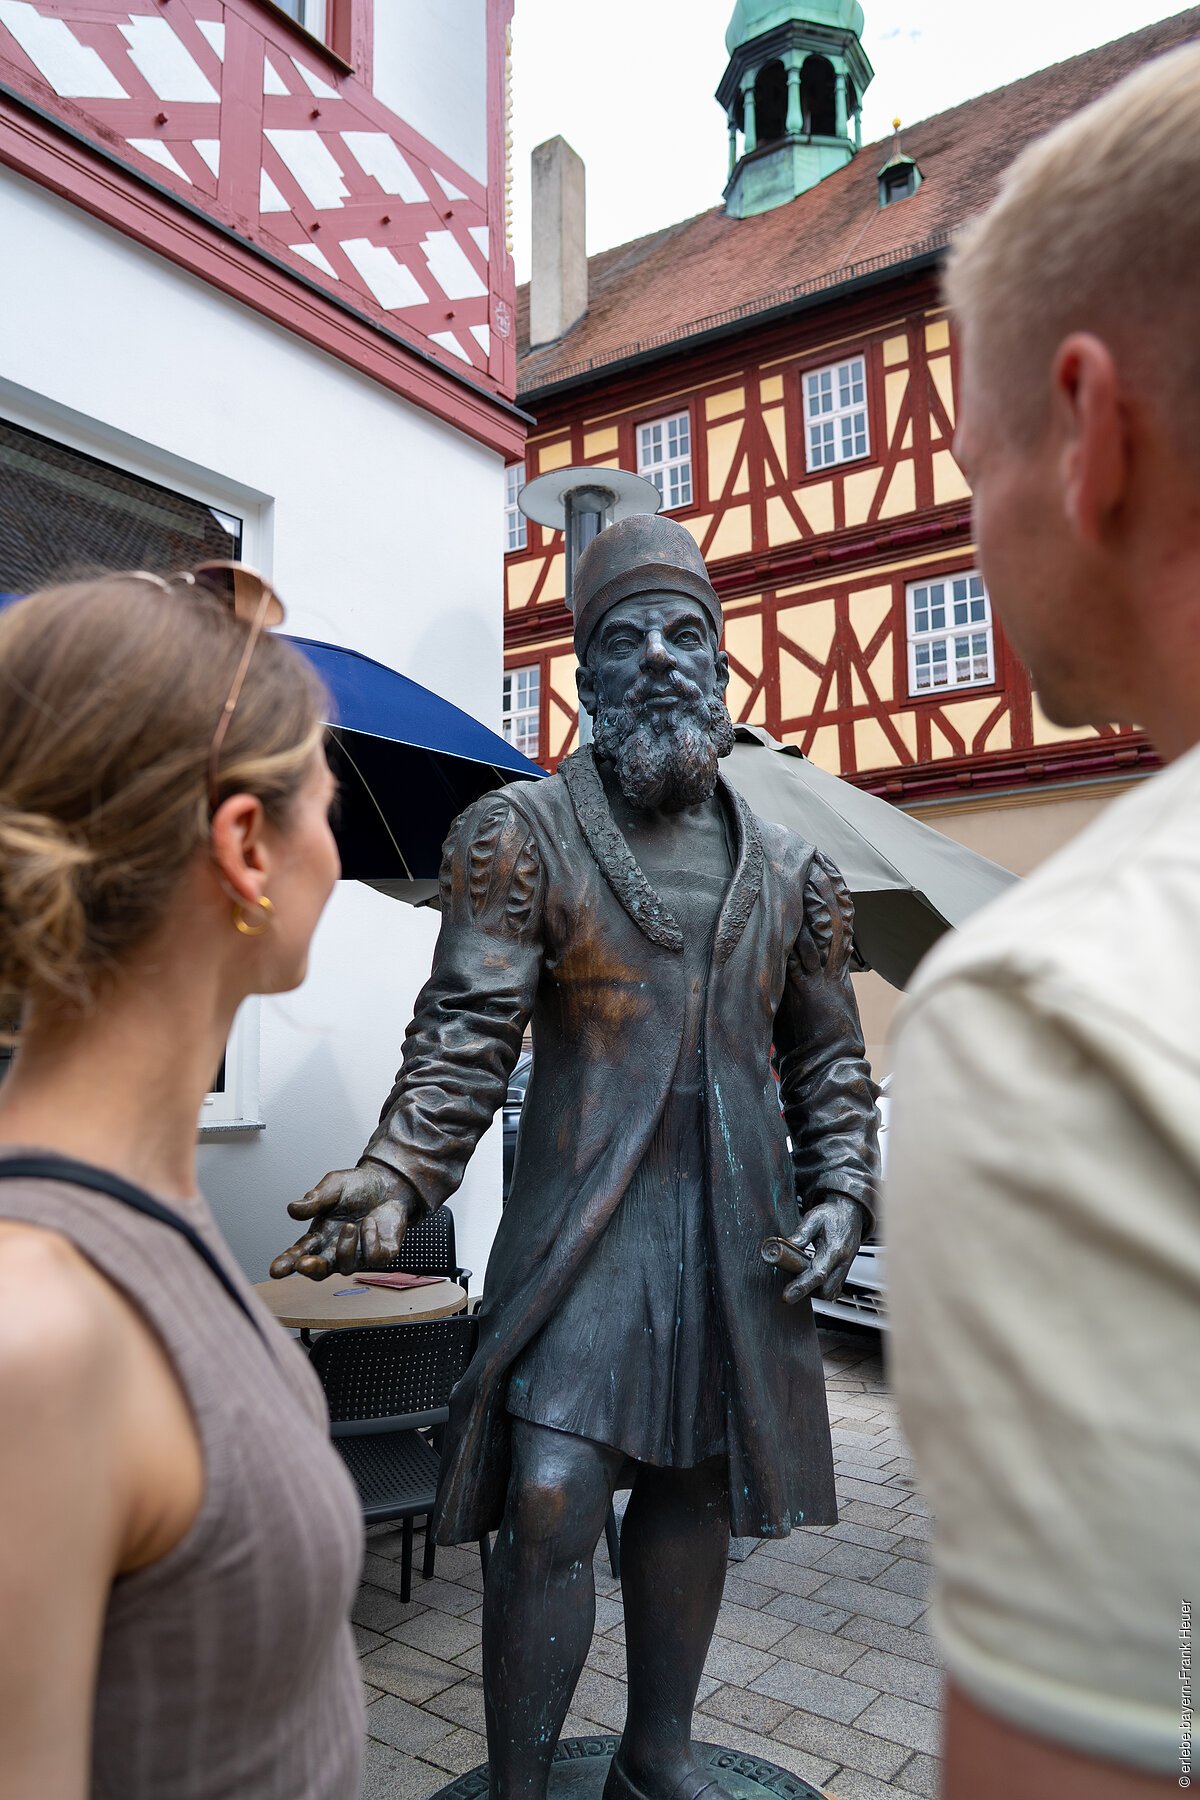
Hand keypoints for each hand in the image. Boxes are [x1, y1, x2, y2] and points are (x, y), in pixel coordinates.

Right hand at [268, 1160, 422, 1279]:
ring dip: (345, 1247)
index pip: (299, 1253)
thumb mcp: (333, 1187)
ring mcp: (359, 1255)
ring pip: (346, 1267)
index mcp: (320, 1236)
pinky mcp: (382, 1255)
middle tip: (303, 1264)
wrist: (388, 1182)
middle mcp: (336, 1249)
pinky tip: (370, 1222)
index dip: (287, 1263)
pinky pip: (373, 1258)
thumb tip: (292, 1209)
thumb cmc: (357, 1187)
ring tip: (349, 1225)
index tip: (276, 1270)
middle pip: (319, 1270)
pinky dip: (370, 1240)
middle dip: (310, 1269)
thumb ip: (314, 1200)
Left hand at [761, 1197, 864, 1303]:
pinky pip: (834, 1289)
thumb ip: (800, 1234)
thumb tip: (785, 1247)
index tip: (787, 1296)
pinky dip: (822, 1289)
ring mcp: (845, 1268)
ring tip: (801, 1278)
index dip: (801, 1287)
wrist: (850, 1213)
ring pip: (830, 1292)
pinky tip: (811, 1279)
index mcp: (835, 1249)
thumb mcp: (814, 1218)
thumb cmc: (833, 1215)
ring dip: (814, 1291)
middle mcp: (843, 1262)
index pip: (818, 1274)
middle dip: (807, 1291)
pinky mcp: (844, 1272)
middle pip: (825, 1290)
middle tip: (791, 1283)